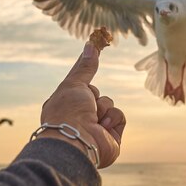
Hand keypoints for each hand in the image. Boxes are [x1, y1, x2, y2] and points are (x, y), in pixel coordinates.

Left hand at [39, 42, 125, 167]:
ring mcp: (96, 129)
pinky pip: (119, 117)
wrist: (76, 141)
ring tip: (92, 120)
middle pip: (96, 94)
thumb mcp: (74, 83)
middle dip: (93, 96)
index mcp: (65, 106)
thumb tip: (91, 45)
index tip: (96, 49)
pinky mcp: (111, 138)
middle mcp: (79, 118)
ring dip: (103, 108)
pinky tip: (102, 128)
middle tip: (86, 103)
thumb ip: (85, 66)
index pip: (80, 85)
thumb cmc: (67, 112)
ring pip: (109, 104)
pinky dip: (112, 119)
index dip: (86, 72)